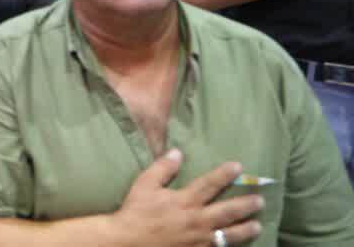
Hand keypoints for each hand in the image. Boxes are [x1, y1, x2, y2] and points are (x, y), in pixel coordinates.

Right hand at [109, 150, 262, 245]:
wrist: (128, 241)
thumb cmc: (136, 211)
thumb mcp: (144, 184)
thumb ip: (162, 168)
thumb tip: (177, 152)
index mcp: (185, 200)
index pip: (209, 184)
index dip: (225, 174)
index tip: (238, 166)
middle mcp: (197, 220)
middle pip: (227, 211)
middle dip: (245, 205)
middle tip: (259, 200)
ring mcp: (199, 239)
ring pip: (229, 234)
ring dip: (245, 229)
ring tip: (258, 225)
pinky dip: (229, 246)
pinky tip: (237, 245)